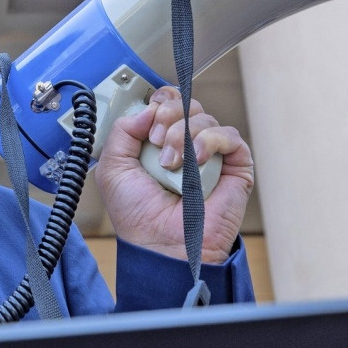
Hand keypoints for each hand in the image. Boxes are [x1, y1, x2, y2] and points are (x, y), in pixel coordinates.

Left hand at [95, 86, 254, 263]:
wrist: (161, 245)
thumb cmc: (138, 215)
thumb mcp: (113, 167)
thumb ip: (122, 131)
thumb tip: (148, 108)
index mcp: (158, 141)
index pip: (165, 102)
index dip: (157, 103)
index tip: (145, 125)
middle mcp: (184, 144)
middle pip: (185, 103)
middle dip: (167, 115)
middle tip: (155, 140)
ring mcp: (210, 154)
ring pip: (204, 117)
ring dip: (181, 135)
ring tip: (170, 164)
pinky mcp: (235, 166)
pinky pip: (229, 135)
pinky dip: (208, 141)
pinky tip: (194, 162)